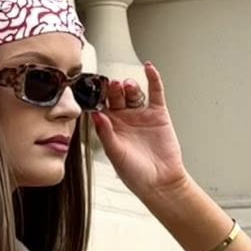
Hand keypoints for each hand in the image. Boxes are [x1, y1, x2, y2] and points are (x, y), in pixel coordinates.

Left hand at [91, 64, 188, 204]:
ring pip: (133, 93)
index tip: (89, 88)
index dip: (95, 97)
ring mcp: (141, 115)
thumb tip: (95, 115)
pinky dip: (153, 79)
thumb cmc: (135, 174)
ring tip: (126, 86)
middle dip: (112, 89)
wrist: (161, 182)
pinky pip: (155, 93)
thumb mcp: (115, 154)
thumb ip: (105, 133)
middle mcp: (124, 119)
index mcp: (109, 127)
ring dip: (129, 86)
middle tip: (110, 85)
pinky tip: (149, 68)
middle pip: (115, 96)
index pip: (100, 106)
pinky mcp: (158, 114)